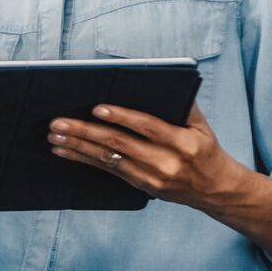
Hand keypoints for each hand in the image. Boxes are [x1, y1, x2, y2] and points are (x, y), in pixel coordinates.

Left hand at [47, 103, 247, 210]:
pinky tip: (65, 151)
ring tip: (55, 135)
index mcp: (183, 143)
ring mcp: (152, 177)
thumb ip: (184, 105)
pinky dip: (83, 159)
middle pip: (119, 144)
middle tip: (59, 122)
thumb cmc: (206, 150)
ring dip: (77, 146)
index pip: (147, 127)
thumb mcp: (202, 126)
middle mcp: (166, 162)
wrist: (216, 190)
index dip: (121, 117)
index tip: (96, 108)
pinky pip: (107, 170)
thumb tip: (159, 80)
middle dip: (85, 131)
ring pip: (108, 159)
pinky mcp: (141, 186)